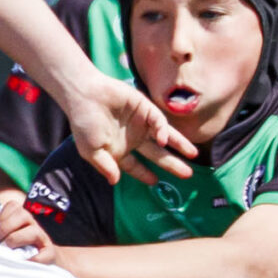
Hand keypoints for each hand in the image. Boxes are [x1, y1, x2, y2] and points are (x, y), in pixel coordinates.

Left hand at [0, 192, 56, 264]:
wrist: (43, 262)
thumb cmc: (18, 250)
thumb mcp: (7, 237)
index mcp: (22, 219)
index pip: (14, 206)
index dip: (3, 214)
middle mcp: (33, 225)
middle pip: (22, 214)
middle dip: (6, 226)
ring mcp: (42, 239)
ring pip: (33, 231)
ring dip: (17, 239)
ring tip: (9, 249)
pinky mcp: (49, 254)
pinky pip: (45, 255)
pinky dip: (34, 259)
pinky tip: (25, 262)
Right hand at [56, 68, 193, 184]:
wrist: (84, 95)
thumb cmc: (84, 123)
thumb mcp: (90, 151)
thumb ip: (105, 166)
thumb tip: (115, 181)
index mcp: (120, 150)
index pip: (136, 166)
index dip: (145, 175)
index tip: (156, 182)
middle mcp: (133, 138)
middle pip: (157, 155)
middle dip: (172, 164)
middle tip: (188, 175)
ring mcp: (141, 123)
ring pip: (165, 138)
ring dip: (179, 146)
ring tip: (194, 155)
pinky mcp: (145, 108)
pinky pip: (159, 122)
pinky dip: (163, 131)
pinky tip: (163, 140)